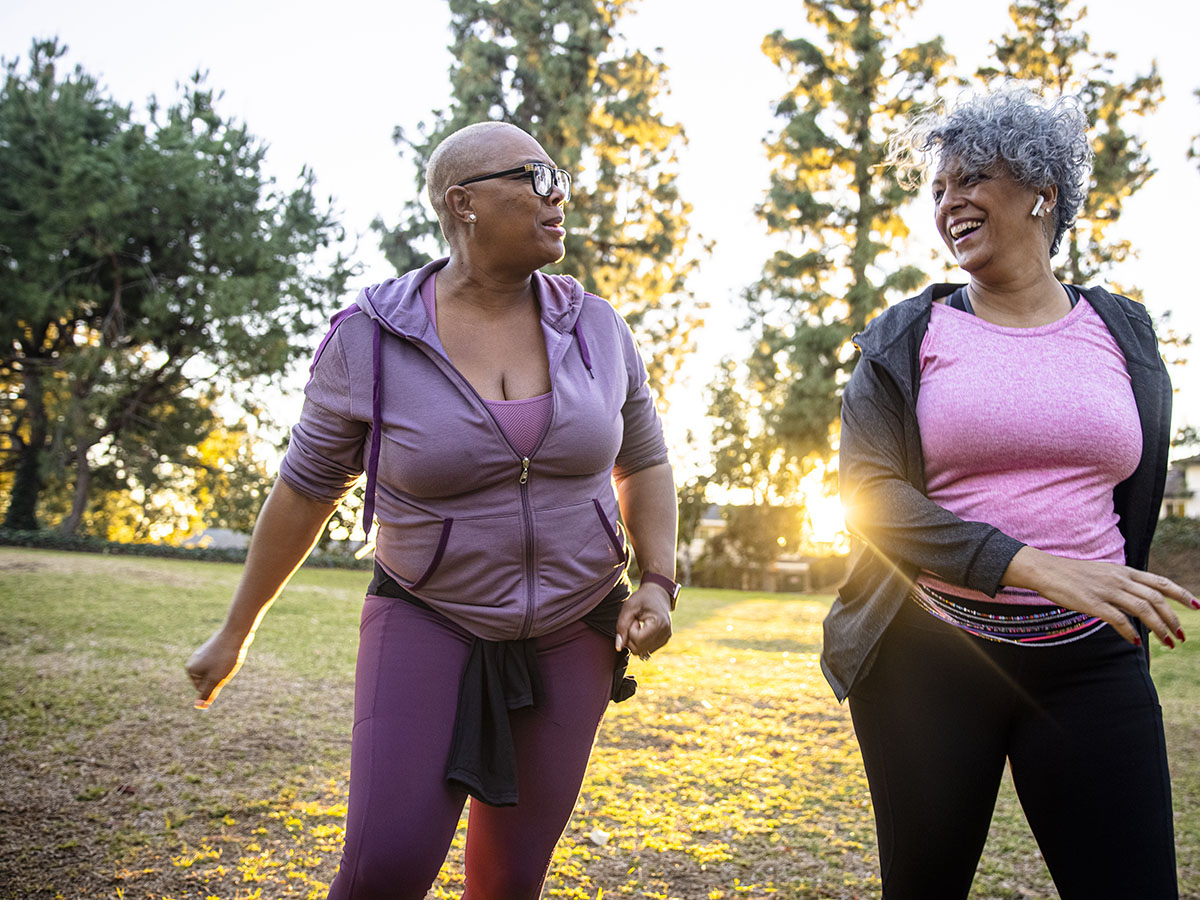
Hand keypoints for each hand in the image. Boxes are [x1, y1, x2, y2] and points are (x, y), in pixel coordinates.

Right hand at [186, 629, 249, 709]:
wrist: (236, 633)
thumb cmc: (225, 658)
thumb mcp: (216, 680)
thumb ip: (207, 693)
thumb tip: (199, 706)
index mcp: (190, 670)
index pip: (204, 689)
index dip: (216, 684)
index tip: (220, 672)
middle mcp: (193, 661)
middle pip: (210, 681)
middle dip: (220, 677)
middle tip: (226, 665)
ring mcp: (203, 654)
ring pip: (217, 672)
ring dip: (225, 670)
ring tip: (228, 659)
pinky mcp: (213, 649)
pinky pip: (221, 663)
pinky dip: (228, 662)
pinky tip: (231, 653)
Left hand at [615, 585, 672, 659]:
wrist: (658, 593)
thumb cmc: (642, 598)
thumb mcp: (629, 607)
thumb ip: (622, 626)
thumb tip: (619, 647)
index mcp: (659, 623)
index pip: (638, 640)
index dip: (630, 630)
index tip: (633, 619)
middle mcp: (666, 633)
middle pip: (639, 649)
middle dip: (631, 637)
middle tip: (634, 622)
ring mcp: (666, 638)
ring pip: (642, 651)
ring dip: (635, 639)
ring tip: (640, 624)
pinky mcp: (664, 641)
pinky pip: (646, 649)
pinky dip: (641, 641)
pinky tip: (643, 629)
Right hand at [1005, 547, 1198, 647]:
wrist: (1045, 570)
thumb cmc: (1071, 574)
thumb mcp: (1102, 573)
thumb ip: (1121, 583)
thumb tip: (1138, 598)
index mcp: (1123, 571)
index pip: (1160, 582)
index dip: (1181, 594)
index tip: (1196, 606)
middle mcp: (1119, 579)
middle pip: (1156, 598)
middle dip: (1173, 619)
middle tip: (1181, 636)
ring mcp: (1106, 590)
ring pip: (1143, 609)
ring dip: (1159, 628)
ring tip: (1168, 643)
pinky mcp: (1093, 603)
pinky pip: (1118, 620)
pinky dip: (1131, 632)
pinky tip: (1137, 642)